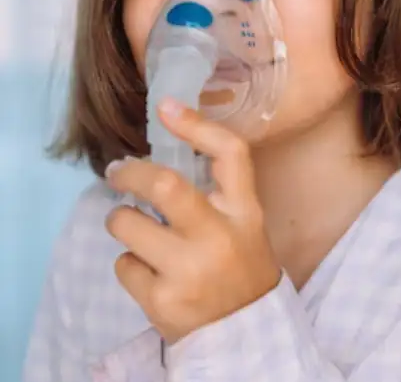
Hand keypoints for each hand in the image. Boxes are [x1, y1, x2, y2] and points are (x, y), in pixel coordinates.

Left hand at [104, 97, 280, 343]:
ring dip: (120, 220)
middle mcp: (220, 237)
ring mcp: (190, 270)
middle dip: (130, 174)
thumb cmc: (239, 264)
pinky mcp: (163, 300)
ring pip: (128, 225)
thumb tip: (160, 155)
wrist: (244, 333)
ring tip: (131, 227)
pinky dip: (129, 262)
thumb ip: (213, 191)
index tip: (166, 106)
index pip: (230, 154)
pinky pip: (124, 264)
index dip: (196, 125)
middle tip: (117, 171)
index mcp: (244, 211)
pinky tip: (149, 272)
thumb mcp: (242, 222)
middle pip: (164, 185)